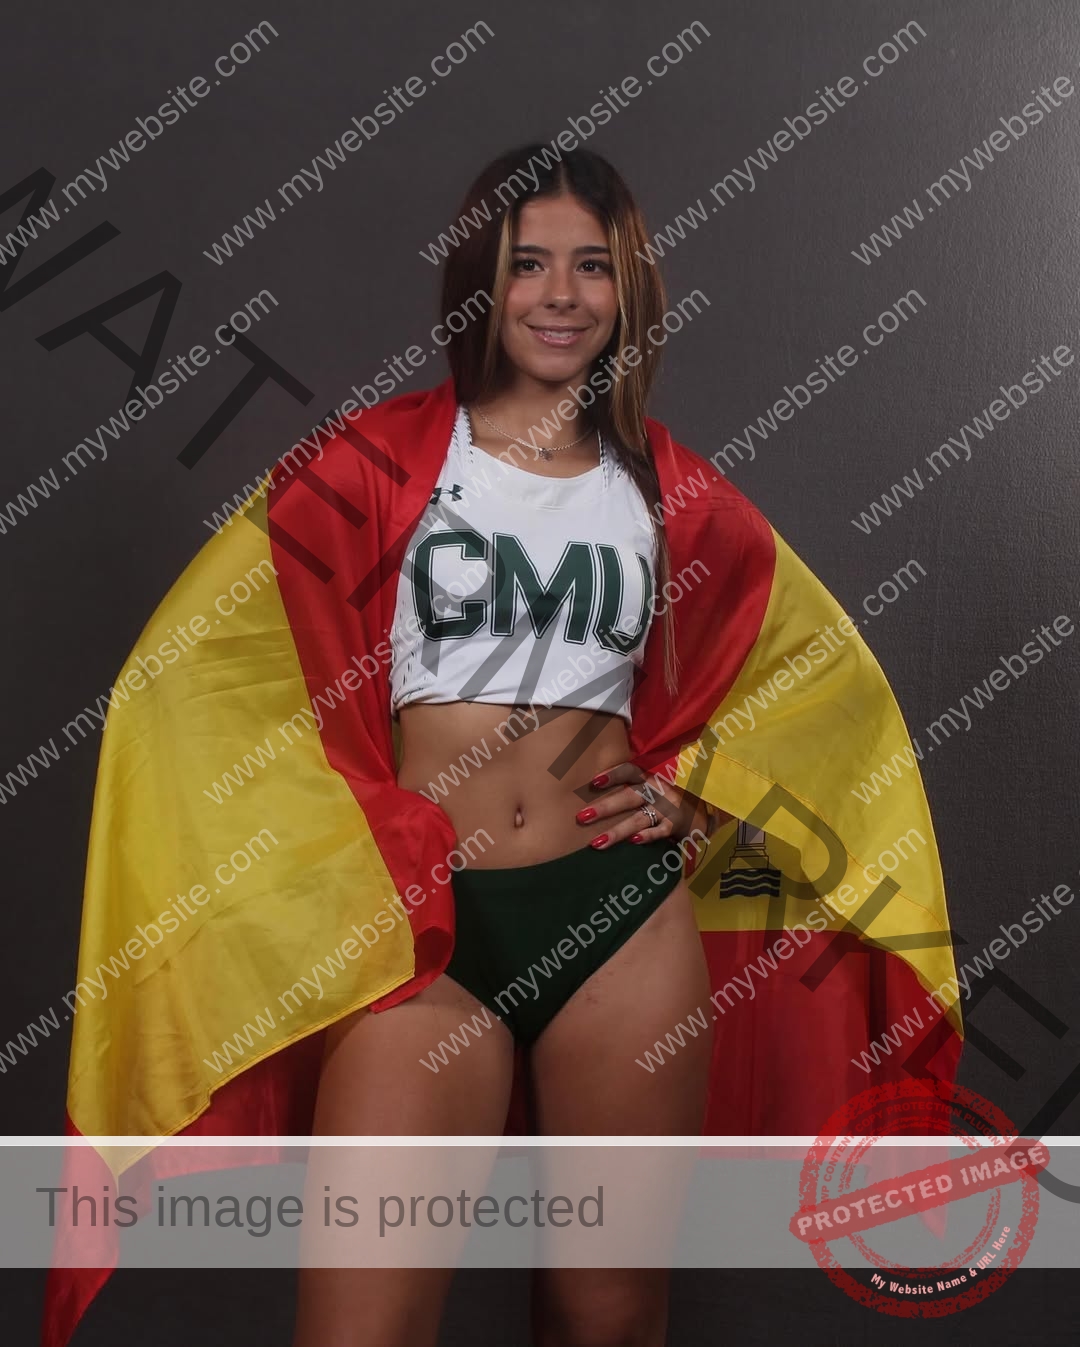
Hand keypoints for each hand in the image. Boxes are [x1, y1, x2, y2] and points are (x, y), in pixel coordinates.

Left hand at [574, 760, 723, 848]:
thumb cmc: (665, 797)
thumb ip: (630, 784)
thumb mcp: (650, 785)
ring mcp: (668, 807)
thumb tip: (593, 786)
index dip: (613, 775)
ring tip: (596, 842)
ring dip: (617, 831)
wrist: (701, 809)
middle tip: (582, 816)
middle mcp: (657, 790)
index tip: (593, 782)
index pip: (630, 771)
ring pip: (639, 818)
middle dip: (605, 808)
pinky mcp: (676, 825)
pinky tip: (632, 841)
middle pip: (629, 797)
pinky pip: (660, 831)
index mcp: (649, 777)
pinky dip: (647, 836)